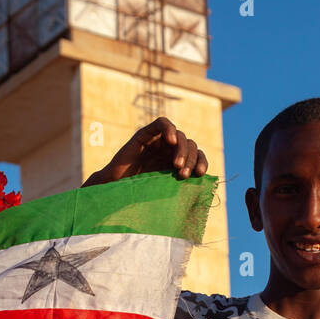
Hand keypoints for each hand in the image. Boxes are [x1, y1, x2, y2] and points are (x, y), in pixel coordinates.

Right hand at [83, 117, 207, 185]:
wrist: (113, 190)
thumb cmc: (137, 195)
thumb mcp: (164, 191)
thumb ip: (181, 186)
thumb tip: (206, 189)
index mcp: (177, 162)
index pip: (197, 155)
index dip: (202, 162)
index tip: (200, 174)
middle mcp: (169, 150)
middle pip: (190, 145)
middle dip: (191, 159)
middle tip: (184, 174)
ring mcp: (158, 141)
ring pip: (180, 136)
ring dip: (183, 150)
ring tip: (178, 165)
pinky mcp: (145, 134)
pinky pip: (162, 123)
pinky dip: (169, 129)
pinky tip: (172, 142)